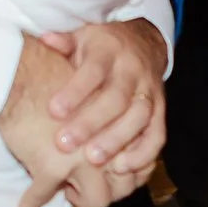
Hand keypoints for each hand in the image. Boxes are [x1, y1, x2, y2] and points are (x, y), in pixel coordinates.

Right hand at [0, 37, 121, 206]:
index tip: (108, 175)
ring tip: (62, 191)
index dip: (125, 175)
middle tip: (85, 185)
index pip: (139, 164)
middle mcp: (111, 145)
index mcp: (125, 124)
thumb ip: (108, 115)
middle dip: (105, 190)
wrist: (24, 70)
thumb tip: (112, 138)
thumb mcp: (96, 90)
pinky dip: (32, 203)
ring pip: (97, 198)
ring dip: (79, 199)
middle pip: (123, 187)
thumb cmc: (56, 73)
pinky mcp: (52, 166)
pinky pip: (42, 195)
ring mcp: (83, 159)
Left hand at [38, 20, 165, 187]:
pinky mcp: (161, 111)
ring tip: (93, 160)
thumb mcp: (82, 37)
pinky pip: (157, 134)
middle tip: (65, 144)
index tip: (53, 111)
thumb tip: (46, 38)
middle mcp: (133, 71)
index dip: (75, 91)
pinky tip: (122, 169)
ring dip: (116, 141)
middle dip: (91, 123)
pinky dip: (143, 154)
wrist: (143, 43)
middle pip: (116, 98)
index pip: (93, 71)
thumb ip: (64, 42)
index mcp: (109, 52)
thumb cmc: (101, 47)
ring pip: (138, 118)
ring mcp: (150, 92)